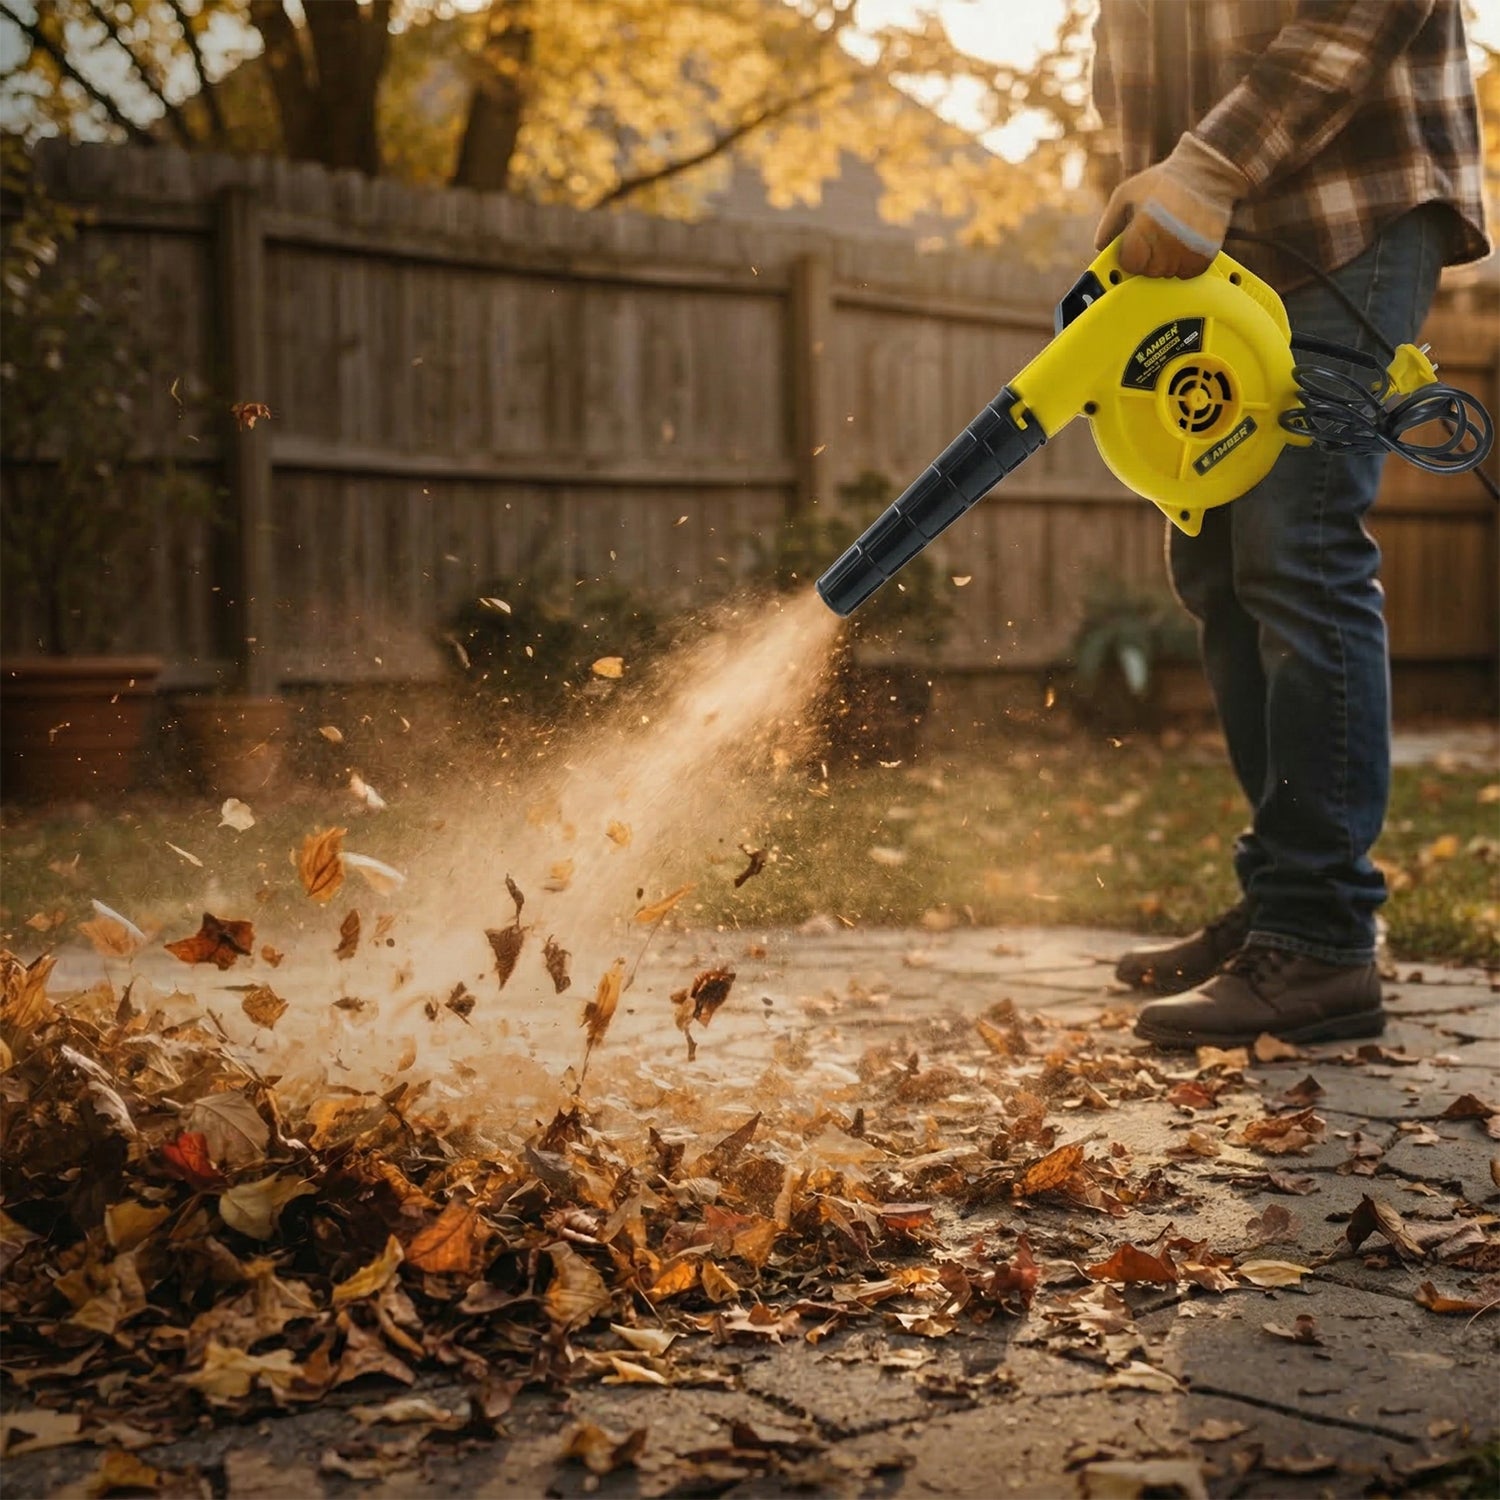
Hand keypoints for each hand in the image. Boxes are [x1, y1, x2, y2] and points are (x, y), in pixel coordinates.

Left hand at [1095, 133, 1248, 277]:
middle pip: (1150, 271)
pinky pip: (1189, 273)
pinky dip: (1185, 264)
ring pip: (1169, 274)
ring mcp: (1189, 248)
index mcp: (1144, 226)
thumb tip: (1100, 248)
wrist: (1206, 170)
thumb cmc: (1161, 181)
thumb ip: (1109, 223)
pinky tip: (1185, 245)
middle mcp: (1167, 241)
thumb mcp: (1125, 193)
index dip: (1130, 256)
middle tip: (1155, 238)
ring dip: (1167, 262)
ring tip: (1171, 238)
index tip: (1135, 245)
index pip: (1130, 263)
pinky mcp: (1207, 252)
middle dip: (1148, 259)